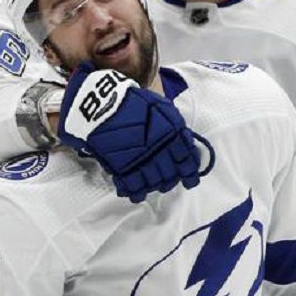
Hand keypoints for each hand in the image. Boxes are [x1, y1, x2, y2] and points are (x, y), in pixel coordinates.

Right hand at [59, 62, 201, 201]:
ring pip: (154, 184)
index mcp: (173, 138)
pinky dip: (136, 192)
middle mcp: (160, 153)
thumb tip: (186, 145)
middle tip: (167, 179)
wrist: (105, 105)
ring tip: (152, 183)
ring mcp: (141, 163)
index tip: (189, 178)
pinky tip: (136, 192)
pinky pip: (133, 188)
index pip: (188, 162)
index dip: (189, 173)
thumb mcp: (164, 109)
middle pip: (171, 176)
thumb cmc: (137, 103)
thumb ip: (177, 129)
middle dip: (170, 180)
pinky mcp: (123, 169)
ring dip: (155, 185)